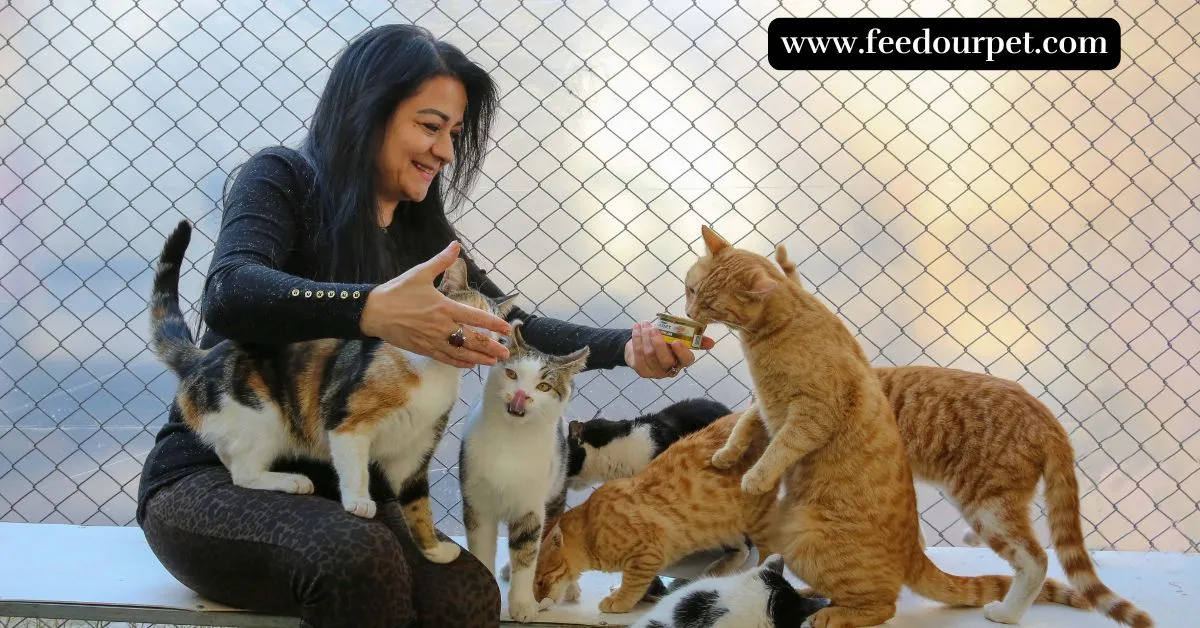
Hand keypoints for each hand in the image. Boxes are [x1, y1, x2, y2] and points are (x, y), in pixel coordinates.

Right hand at [360, 241, 510, 367]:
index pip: (475, 317)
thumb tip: (456, 245)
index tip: (507, 329)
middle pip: (472, 340)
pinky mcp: (424, 349)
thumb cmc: (397, 292)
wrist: (373, 312)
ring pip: (461, 353)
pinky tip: (469, 365)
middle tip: (506, 352)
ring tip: (493, 361)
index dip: (493, 323)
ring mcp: (433, 340)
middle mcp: (442, 327)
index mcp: (444, 307)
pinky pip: (446, 358)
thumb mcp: (420, 273)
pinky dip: (459, 362)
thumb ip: (441, 261)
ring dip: (479, 358)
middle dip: (491, 347)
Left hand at [623, 321, 714, 378]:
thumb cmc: (666, 340)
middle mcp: (670, 369)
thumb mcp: (681, 336)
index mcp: (682, 360)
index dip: (682, 352)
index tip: (676, 341)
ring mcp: (655, 371)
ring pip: (649, 355)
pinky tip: (637, 328)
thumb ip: (695, 338)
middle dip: (658, 343)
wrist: (645, 344)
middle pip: (665, 360)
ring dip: (645, 337)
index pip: (686, 360)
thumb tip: (712, 343)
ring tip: (644, 324)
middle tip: (654, 328)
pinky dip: (636, 339)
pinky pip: (638, 354)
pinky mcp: (641, 370)